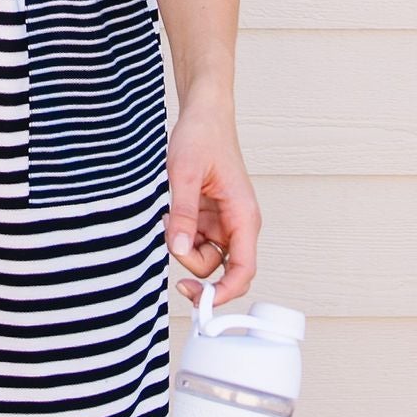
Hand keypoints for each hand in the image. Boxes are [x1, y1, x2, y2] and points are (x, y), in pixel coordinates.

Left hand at [165, 99, 259, 306]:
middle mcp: (238, 225)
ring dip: (182, 244)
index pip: (243, 270)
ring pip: (202, 257)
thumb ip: (183, 215)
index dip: (225, 293)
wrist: (203, 115)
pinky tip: (174, 212)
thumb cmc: (203, 137)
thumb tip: (180, 250)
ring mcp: (223, 223)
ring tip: (172, 213)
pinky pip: (194, 241)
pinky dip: (179, 234)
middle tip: (172, 234)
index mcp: (244, 217)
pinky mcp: (209, 219)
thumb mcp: (184, 174)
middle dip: (190, 260)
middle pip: (217, 269)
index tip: (201, 302)